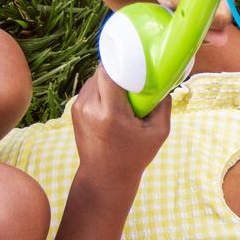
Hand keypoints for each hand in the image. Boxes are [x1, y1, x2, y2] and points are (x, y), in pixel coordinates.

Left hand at [69, 70, 169, 191]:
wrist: (104, 176)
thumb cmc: (134, 157)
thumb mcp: (158, 133)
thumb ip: (163, 106)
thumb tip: (165, 84)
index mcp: (110, 112)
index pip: (108, 72)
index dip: (121, 62)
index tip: (135, 62)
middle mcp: (90, 107)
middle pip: (101, 72)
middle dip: (117, 70)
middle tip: (134, 78)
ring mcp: (78, 107)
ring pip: (94, 78)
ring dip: (109, 80)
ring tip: (124, 92)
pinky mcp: (74, 109)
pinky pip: (90, 88)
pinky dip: (102, 90)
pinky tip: (114, 102)